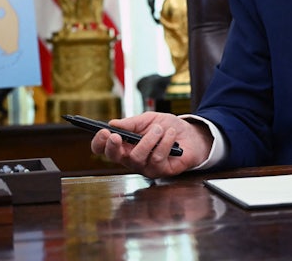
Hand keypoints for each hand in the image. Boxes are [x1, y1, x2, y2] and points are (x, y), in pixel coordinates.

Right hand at [90, 112, 213, 177]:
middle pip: (114, 157)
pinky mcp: (160, 171)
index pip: (105, 149)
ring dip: (149, 138)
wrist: (192, 135)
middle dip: (113, 146)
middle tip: (116, 136)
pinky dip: (164, 142)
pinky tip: (171, 135)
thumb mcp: (149, 120)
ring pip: (136, 157)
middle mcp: (132, 158)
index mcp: (125, 145)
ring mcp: (145, 167)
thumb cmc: (168, 128)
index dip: (99, 143)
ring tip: (160, 129)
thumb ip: (131, 123)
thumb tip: (112, 124)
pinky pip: (157, 158)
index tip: (103, 132)